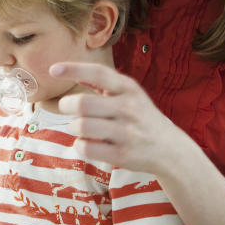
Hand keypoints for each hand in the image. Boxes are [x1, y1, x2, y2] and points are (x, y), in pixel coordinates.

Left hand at [50, 62, 185, 175]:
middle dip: (66, 105)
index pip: (99, 73)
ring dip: (73, 127)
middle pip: (83, 103)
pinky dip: (79, 145)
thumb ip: (103, 83)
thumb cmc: (141, 117)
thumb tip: (68, 70)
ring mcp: (126, 133)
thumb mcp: (130, 94)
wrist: (170, 149)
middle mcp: (128, 108)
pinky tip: (85, 143)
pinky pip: (87, 148)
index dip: (74, 69)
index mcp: (128, 89)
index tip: (53, 69)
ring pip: (82, 127)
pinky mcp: (122, 155)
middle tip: (66, 108)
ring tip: (78, 127)